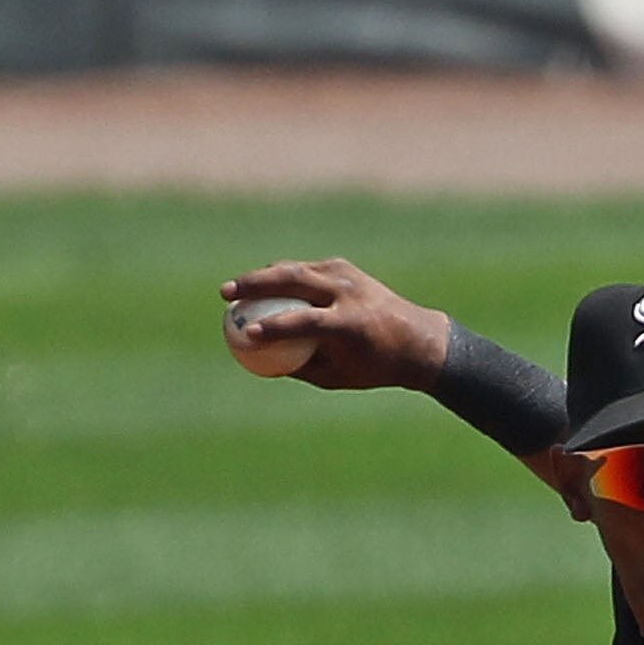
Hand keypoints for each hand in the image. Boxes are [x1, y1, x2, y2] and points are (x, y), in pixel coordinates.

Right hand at [218, 258, 450, 393]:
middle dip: (255, 283)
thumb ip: (300, 367)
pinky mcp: (343, 267)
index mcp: (350, 324)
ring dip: (262, 276)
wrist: (417, 339)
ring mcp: (346, 275)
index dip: (275, 327)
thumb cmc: (374, 367)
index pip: (305, 321)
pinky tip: (261, 286)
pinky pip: (305, 269)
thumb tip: (261, 361)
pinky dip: (282, 276)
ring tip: (236, 289)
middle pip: (293, 279)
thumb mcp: (338, 376)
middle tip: (227, 294)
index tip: (249, 336)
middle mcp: (347, 293)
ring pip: (296, 268)